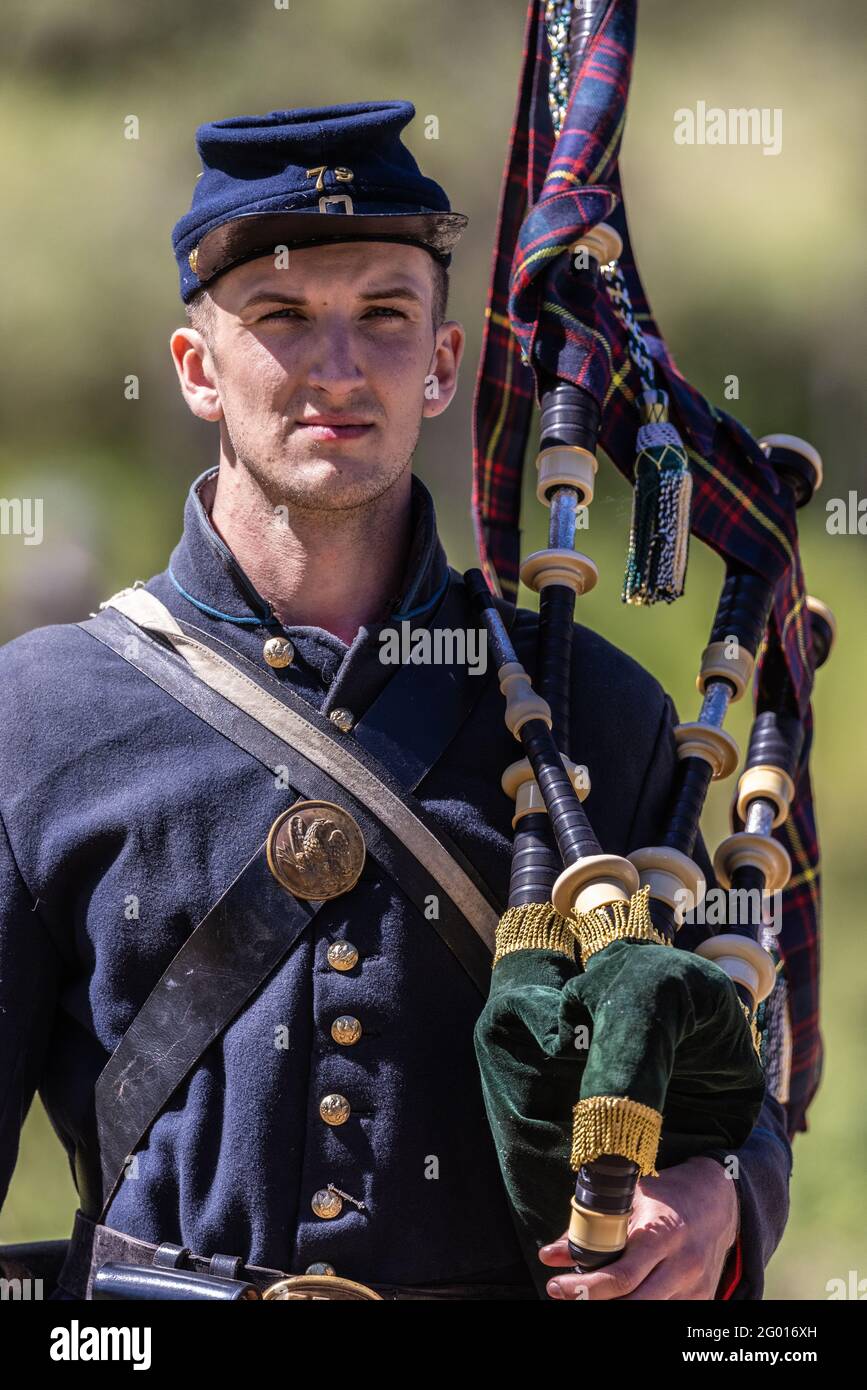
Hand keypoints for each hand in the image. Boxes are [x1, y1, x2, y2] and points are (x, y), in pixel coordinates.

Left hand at [539, 1155, 738, 1299]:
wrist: (719, 1200)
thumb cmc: (667, 1194)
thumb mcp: (628, 1198)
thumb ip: (589, 1227)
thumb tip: (549, 1256)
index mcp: (662, 1234)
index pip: (622, 1276)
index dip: (585, 1287)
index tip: (556, 1285)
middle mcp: (682, 1265)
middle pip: (633, 1303)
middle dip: (593, 1302)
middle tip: (564, 1295)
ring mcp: (694, 1286)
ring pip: (648, 1311)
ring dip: (615, 1306)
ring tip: (590, 1293)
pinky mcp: (701, 1298)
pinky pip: (664, 1310)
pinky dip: (639, 1304)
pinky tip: (621, 1295)